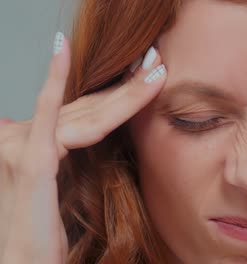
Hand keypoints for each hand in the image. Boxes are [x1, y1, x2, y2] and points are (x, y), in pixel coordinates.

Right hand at [0, 33, 166, 262]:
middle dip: (128, 84)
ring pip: (85, 110)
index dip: (115, 91)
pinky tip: (62, 47)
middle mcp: (19, 134)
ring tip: (155, 66)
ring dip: (125, 88)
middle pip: (86, 105)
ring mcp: (20, 143)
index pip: (80, 108)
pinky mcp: (30, 156)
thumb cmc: (45, 228)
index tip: (146, 74)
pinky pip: (49, 110)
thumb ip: (68, 151)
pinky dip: (56, 78)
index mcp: (32, 140)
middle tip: (157, 59)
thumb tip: (82, 132)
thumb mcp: (61, 181)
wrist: (25, 262)